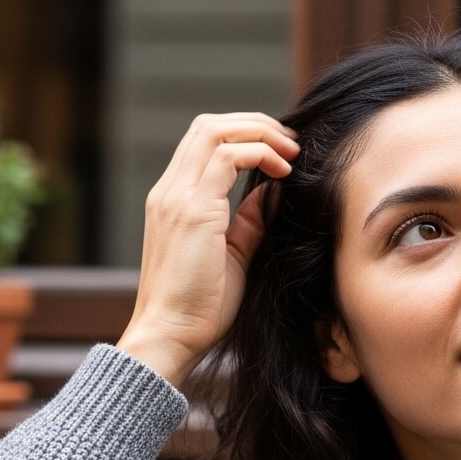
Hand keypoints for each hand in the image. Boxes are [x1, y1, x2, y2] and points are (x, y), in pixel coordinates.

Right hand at [116, 112, 298, 387]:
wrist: (169, 336)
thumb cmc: (199, 307)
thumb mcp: (231, 255)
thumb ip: (247, 221)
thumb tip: (269, 192)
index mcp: (173, 200)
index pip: (204, 142)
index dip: (245, 135)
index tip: (281, 152)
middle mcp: (169, 191)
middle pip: (207, 125)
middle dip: (255, 123)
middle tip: (291, 142)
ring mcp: (176, 198)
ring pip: (214, 131)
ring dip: (259, 133)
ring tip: (291, 152)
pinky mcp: (192, 211)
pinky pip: (227, 158)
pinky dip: (259, 154)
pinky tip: (282, 172)